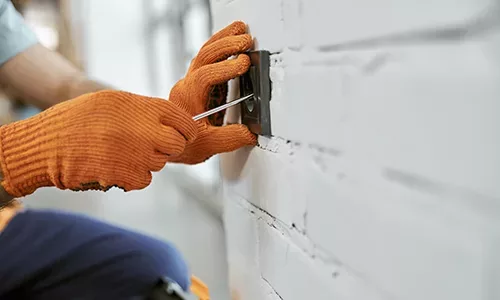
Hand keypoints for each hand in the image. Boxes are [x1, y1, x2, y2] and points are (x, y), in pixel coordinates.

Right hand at [0, 91, 197, 196]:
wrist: (47, 144)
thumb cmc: (78, 120)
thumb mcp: (114, 102)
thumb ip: (145, 111)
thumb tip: (173, 123)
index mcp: (142, 107)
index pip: (184, 121)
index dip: (186, 129)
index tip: (184, 133)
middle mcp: (145, 130)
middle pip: (177, 144)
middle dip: (171, 147)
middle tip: (154, 145)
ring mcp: (138, 155)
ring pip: (160, 163)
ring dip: (148, 160)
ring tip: (121, 151)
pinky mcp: (128, 176)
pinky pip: (145, 180)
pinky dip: (134, 176)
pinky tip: (115, 166)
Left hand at [168, 21, 256, 164]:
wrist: (167, 143)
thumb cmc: (180, 144)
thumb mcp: (206, 146)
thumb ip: (229, 139)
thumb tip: (250, 132)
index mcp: (188, 99)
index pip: (205, 76)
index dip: (224, 68)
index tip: (243, 63)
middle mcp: (188, 86)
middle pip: (205, 57)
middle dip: (226, 46)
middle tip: (246, 41)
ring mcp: (192, 82)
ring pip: (205, 53)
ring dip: (224, 40)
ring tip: (241, 29)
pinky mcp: (199, 82)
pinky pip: (208, 58)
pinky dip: (221, 46)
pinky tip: (232, 40)